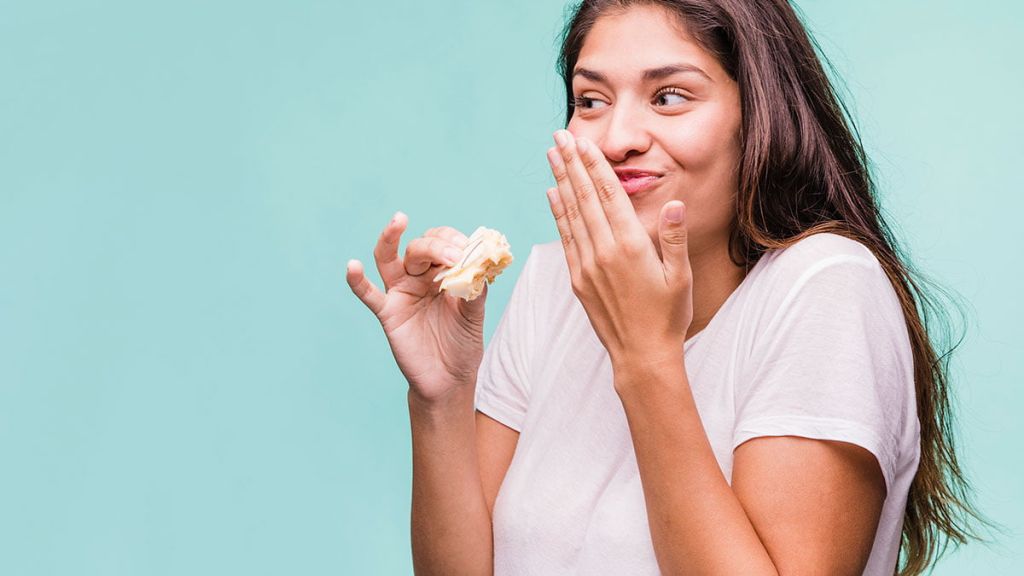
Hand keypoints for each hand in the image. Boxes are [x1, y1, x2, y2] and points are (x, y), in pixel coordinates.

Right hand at [346, 212, 486, 403]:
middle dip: (436, 246)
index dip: (454, 242)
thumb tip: (477, 264)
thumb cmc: (462, 344)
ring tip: (398, 220)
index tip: (468, 252)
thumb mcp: (474, 314)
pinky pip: (368, 294)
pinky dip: (357, 280)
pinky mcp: (387, 312)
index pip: (443, 243)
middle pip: (419, 248)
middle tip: (453, 256)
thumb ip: (474, 289)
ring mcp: (401, 292)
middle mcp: (419, 277)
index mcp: (442, 272)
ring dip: (391, 237)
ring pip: (389, 258)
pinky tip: (352, 266)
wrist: (450, 379)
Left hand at [545, 129, 692, 369]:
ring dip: (560, 181)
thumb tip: (675, 203)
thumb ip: (674, 238)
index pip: (608, 195)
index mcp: (630, 246)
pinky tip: (551, 195)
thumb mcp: (680, 276)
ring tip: (552, 156)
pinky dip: (557, 213)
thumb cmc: (668, 317)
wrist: (641, 356)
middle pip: (583, 197)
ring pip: (570, 214)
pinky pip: (564, 237)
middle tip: (559, 136)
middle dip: (571, 163)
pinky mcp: (577, 279)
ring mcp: (586, 265)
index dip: (594, 165)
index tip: (582, 141)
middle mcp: (603, 251)